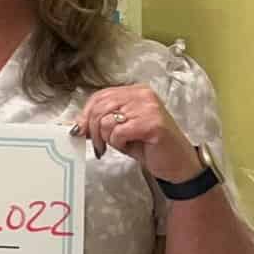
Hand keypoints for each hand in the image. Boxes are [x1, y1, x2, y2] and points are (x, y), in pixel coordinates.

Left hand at [71, 84, 201, 180]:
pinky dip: (118, 143)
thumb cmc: (149, 145)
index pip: (99, 96)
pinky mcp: (152, 123)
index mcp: (135, 92)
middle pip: (99, 108)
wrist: (176, 162)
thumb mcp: (121, 129)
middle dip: (93, 130)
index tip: (82, 131)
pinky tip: (130, 146)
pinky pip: (118, 132)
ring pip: (106, 120)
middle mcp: (142, 95)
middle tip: (100, 146)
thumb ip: (102, 122)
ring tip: (121, 144)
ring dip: (108, 138)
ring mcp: (149, 107)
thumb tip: (76, 124)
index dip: (85, 115)